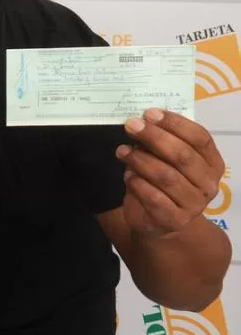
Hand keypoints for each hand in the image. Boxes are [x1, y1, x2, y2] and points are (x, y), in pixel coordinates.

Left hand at [117, 109, 224, 237]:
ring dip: (140, 160)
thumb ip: (159, 143)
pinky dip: (137, 183)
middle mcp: (208, 184)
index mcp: (212, 163)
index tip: (149, 113)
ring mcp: (194, 204)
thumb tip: (140, 121)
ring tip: (122, 151)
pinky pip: (154, 197)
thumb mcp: (164, 160)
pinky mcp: (175, 220)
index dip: (175, 123)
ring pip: (166, 176)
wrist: (157, 221)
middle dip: (154, 137)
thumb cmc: (161, 182)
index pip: (200, 138)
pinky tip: (128, 176)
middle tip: (131, 126)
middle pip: (183, 155)